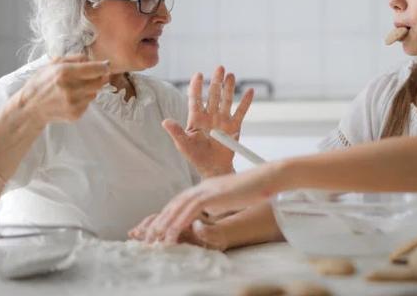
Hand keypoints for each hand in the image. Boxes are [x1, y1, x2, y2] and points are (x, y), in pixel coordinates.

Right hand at [17, 55, 109, 126]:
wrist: (30, 108)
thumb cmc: (41, 83)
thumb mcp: (53, 64)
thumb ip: (75, 59)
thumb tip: (96, 60)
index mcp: (64, 73)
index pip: (96, 69)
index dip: (104, 67)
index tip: (106, 66)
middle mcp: (70, 89)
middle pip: (99, 81)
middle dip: (98, 77)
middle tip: (91, 76)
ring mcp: (74, 103)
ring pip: (95, 93)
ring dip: (90, 89)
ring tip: (75, 88)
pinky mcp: (75, 114)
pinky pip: (88, 103)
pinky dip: (84, 99)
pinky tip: (71, 98)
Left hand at [131, 163, 282, 243]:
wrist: (266, 178)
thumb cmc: (253, 189)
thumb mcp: (231, 198)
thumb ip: (218, 204)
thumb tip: (211, 213)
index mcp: (206, 187)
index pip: (181, 201)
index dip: (168, 214)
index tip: (159, 228)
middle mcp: (203, 186)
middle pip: (176, 202)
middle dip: (161, 219)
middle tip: (150, 235)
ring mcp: (208, 188)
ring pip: (180, 206)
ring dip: (166, 222)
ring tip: (156, 237)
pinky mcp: (214, 193)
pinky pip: (192, 208)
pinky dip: (181, 220)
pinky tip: (173, 230)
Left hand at [163, 66, 253, 177]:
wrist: (213, 168)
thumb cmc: (196, 156)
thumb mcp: (184, 145)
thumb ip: (176, 132)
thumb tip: (164, 121)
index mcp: (196, 118)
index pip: (195, 98)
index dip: (196, 86)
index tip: (198, 74)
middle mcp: (210, 116)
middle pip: (213, 95)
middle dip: (216, 81)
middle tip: (219, 68)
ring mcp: (222, 120)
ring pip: (226, 100)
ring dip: (228, 87)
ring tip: (231, 75)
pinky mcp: (234, 127)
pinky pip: (241, 112)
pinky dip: (246, 102)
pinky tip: (249, 91)